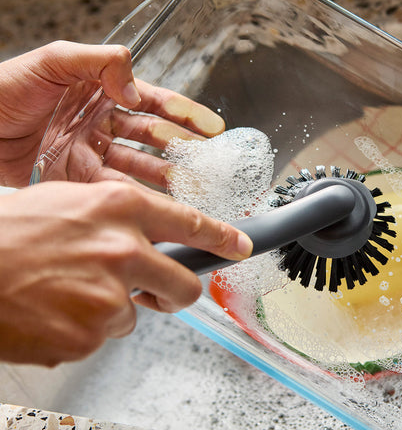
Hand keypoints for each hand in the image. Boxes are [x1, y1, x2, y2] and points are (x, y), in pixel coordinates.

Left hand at [0, 40, 224, 186]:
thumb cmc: (3, 89)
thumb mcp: (53, 61)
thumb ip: (100, 62)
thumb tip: (136, 89)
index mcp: (102, 91)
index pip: (154, 101)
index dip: (185, 113)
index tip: (212, 127)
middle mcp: (103, 123)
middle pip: (154, 137)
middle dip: (185, 148)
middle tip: (210, 162)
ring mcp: (93, 153)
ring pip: (141, 166)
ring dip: (168, 176)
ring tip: (194, 186)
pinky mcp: (79, 180)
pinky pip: (116, 190)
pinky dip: (139, 198)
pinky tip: (160, 204)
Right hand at [0, 181, 252, 365]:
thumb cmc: (5, 235)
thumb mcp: (65, 203)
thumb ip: (113, 218)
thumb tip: (144, 234)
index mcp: (118, 208)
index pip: (191, 223)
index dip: (221, 238)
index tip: (240, 247)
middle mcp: (123, 248)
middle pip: (184, 286)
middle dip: (174, 295)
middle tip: (156, 297)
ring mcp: (110, 295)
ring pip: (135, 315)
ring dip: (110, 310)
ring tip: (67, 294)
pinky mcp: (91, 334)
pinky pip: (101, 337)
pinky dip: (82, 330)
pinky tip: (52, 313)